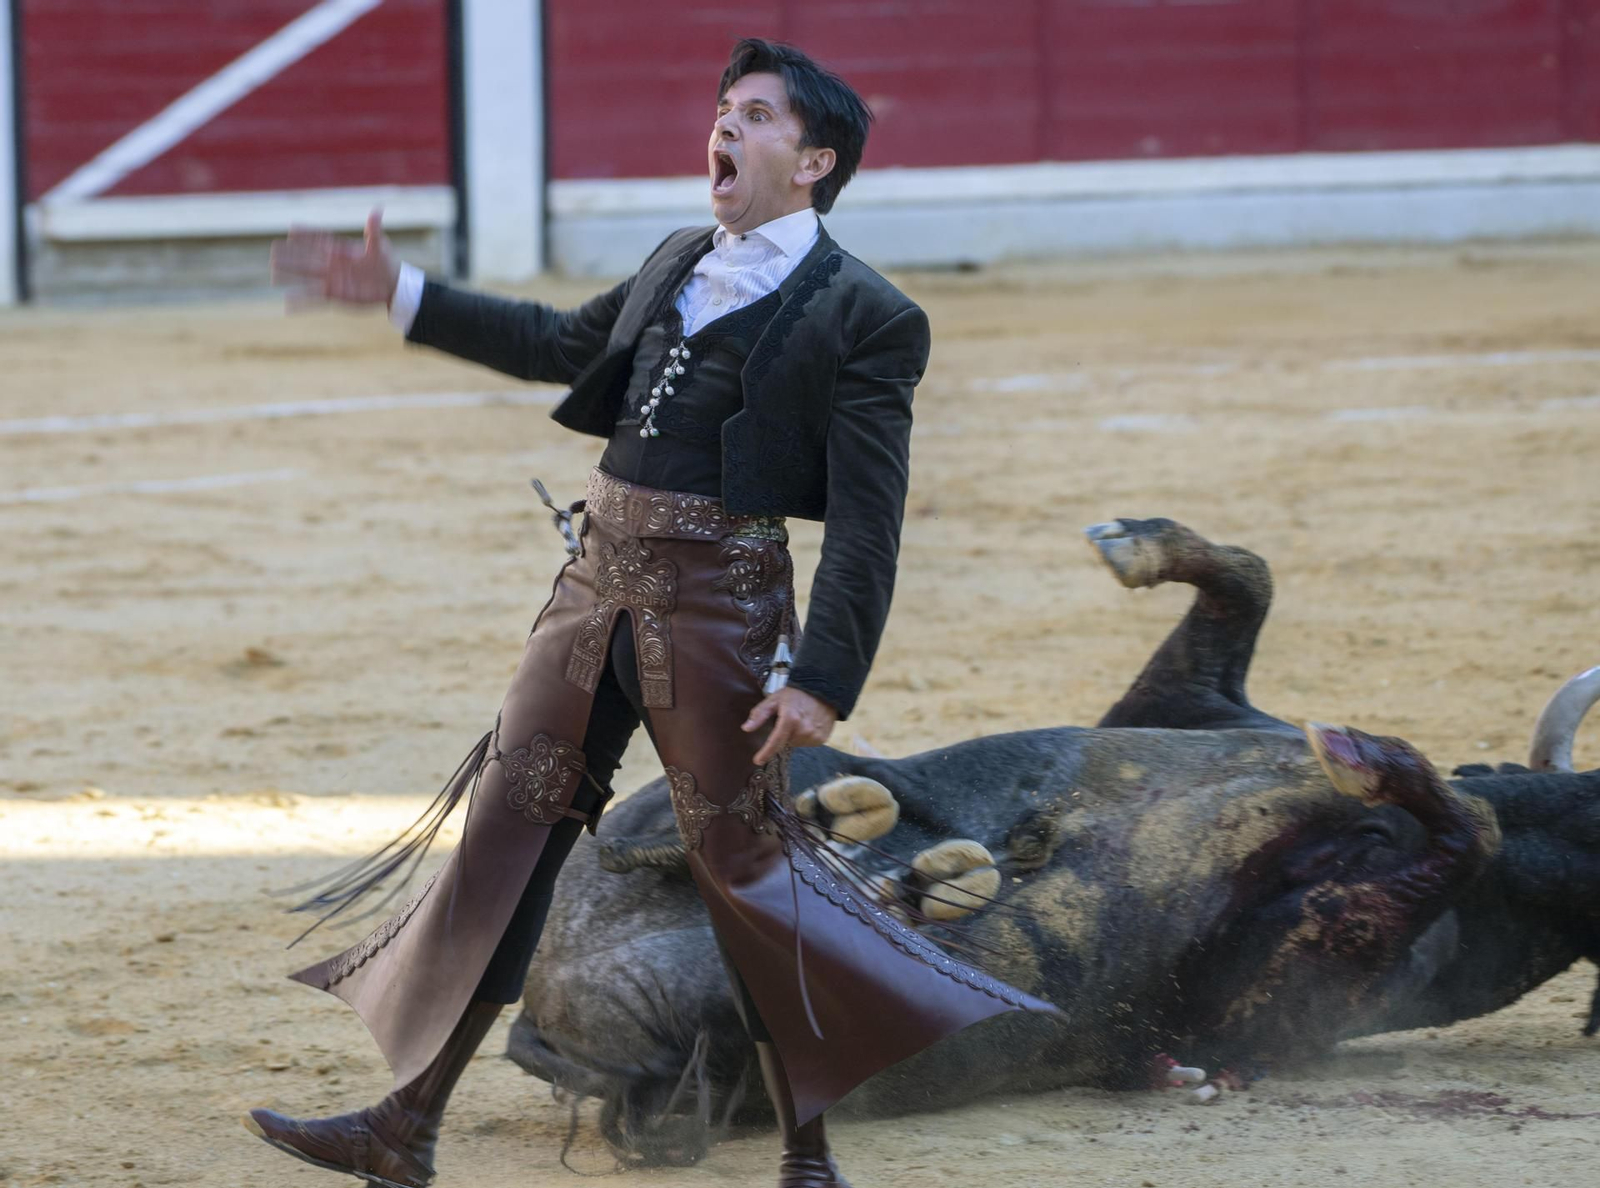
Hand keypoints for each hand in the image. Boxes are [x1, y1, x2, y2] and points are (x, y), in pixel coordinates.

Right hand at [270, 209, 399, 309]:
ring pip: (307, 278)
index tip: (292, 229)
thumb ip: (374, 230)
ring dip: (291, 277)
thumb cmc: (385, 261)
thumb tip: (377, 211)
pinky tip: (288, 303)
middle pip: (307, 259)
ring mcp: (332, 280)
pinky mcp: (335, 295)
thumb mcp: (380, 245)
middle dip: (291, 256)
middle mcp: (332, 264)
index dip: (306, 235)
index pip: (319, 240)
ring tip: (274, 275)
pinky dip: (302, 301)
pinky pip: (316, 299)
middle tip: (273, 252)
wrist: (391, 284)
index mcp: (340, 250)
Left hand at [743, 687, 837, 765]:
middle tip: (789, 719)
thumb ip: (760, 714)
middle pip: (786, 742)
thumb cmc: (796, 694)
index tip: (757, 761)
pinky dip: (806, 736)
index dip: (765, 753)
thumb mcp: (775, 699)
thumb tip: (746, 728)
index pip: (775, 742)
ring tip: (800, 720)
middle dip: (784, 733)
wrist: (824, 690)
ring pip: (797, 743)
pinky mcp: (822, 738)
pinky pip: (808, 743)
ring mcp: (814, 735)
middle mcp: (803, 730)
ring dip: (795, 735)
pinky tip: (809, 724)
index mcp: (790, 719)